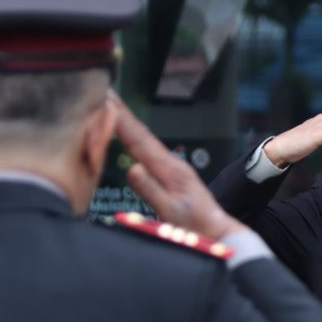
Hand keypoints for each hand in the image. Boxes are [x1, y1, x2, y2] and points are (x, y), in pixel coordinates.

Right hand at [109, 92, 244, 239]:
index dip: (120, 119)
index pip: (139, 139)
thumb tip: (133, 168)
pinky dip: (134, 137)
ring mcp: (172, 167)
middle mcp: (170, 162)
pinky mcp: (172, 173)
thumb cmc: (195, 227)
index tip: (106, 97)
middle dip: (121, 112)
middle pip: (140, 133)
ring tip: (110, 105)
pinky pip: (148, 150)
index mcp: (169, 168)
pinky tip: (128, 135)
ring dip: (126, 122)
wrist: (217, 232)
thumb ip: (151, 190)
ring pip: (144, 140)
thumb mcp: (170, 212)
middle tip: (104, 88)